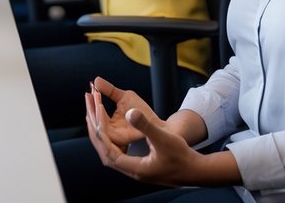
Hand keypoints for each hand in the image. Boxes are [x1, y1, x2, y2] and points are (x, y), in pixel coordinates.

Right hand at [86, 77, 148, 150]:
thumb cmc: (142, 111)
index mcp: (108, 123)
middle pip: (93, 119)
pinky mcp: (117, 139)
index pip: (96, 112)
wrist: (156, 122)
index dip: (91, 102)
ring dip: (93, 109)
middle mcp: (108, 131)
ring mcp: (112, 136)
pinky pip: (104, 129)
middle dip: (89, 105)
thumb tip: (96, 80)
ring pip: (96, 124)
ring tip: (93, 96)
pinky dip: (100, 117)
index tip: (89, 90)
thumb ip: (110, 90)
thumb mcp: (124, 97)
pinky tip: (100, 106)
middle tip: (88, 93)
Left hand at [86, 79, 220, 187]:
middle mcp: (132, 172)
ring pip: (110, 154)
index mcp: (135, 168)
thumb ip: (146, 125)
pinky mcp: (139, 167)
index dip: (100, 133)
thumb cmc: (182, 156)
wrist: (195, 171)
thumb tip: (130, 112)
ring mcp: (135, 171)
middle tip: (88, 113)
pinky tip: (110, 132)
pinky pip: (118, 154)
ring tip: (94, 120)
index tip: (95, 115)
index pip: (108, 151)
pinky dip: (111, 142)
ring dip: (101, 137)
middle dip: (95, 133)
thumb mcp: (164, 138)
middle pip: (105, 153)